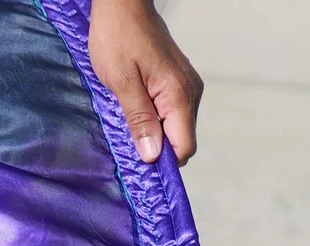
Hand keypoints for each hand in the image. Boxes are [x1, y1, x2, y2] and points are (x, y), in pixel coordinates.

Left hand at [89, 0, 202, 163]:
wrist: (124, 7)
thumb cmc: (119, 39)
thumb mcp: (122, 83)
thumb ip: (140, 119)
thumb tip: (152, 154)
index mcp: (179, 95)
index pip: (184, 147)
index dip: (162, 162)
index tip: (137, 166)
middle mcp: (190, 92)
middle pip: (181, 140)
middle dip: (156, 149)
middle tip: (124, 145)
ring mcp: (186, 87)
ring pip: (175, 128)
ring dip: (153, 134)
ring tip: (126, 124)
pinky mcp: (176, 82)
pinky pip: (170, 113)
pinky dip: (153, 121)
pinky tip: (133, 113)